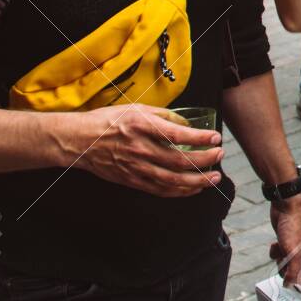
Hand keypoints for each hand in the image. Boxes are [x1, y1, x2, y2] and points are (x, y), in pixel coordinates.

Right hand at [73, 104, 223, 197]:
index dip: (200, 137)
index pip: (177, 134)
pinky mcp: (132, 180)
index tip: (216, 137)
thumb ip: (164, 116)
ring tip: (214, 177)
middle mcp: (140, 148)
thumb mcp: (137, 109)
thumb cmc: (108, 121)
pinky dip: (180, 191)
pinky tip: (194, 188)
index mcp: (142, 126)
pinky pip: (160, 190)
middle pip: (179, 160)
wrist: (80, 141)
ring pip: (172, 180)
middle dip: (204, 159)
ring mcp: (136, 167)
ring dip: (197, 180)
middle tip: (220, 155)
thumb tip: (187, 123)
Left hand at [270, 197, 300, 287]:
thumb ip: (292, 272)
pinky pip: (278, 255)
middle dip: (285, 268)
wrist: (285, 208)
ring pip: (284, 265)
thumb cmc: (294, 228)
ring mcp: (294, 249)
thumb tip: (289, 286)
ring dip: (279, 259)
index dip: (296, 282)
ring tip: (281, 248)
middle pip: (293, 273)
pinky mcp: (285, 244)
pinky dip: (275, 251)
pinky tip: (276, 242)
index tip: (286, 282)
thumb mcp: (293, 254)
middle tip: (284, 259)